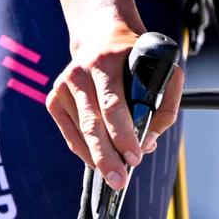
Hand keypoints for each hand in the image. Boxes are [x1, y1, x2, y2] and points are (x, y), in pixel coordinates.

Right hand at [47, 19, 183, 190]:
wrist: (101, 38)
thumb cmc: (136, 60)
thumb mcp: (161, 70)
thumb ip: (164, 106)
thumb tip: (147, 143)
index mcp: (106, 62)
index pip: (113, 105)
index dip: (123, 135)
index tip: (135, 158)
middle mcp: (79, 72)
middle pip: (93, 124)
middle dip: (107, 156)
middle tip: (120, 181)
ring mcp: (63, 85)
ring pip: (81, 132)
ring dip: (98, 157)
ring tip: (114, 175)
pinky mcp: (54, 98)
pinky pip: (70, 134)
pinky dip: (85, 151)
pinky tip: (98, 160)